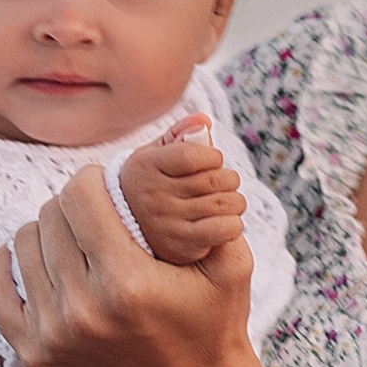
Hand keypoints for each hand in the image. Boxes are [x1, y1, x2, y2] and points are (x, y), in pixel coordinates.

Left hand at [0, 157, 252, 366]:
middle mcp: (83, 310)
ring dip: (46, 231)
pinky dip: (7, 266)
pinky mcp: (36, 354)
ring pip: (24, 246)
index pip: (79, 196)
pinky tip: (22, 253)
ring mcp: (54, 336)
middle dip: (73, 204)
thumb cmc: (215, 320)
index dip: (92, 178)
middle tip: (94, 209)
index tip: (105, 182)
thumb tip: (197, 125)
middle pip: (50, 217)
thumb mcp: (231, 260)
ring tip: (74, 235)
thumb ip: (213, 197)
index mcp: (127, 282)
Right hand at [120, 119, 251, 272]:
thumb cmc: (152, 183)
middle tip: (226, 183)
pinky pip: (224, 229)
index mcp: (147, 166)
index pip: (192, 155)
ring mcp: (166, 222)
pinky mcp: (180, 245)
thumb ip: (180, 135)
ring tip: (229, 201)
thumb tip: (203, 122)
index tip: (215, 160)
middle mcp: (153, 194)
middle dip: (230, 178)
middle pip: (214, 179)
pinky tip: (227, 221)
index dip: (213, 156)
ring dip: (236, 201)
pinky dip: (234, 224)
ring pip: (223, 203)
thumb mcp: (158, 155)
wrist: (130, 228)